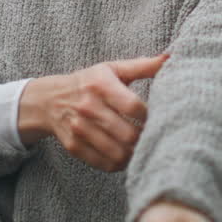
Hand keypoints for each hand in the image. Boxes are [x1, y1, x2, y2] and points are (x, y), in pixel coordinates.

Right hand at [18, 53, 167, 171]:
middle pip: (128, 134)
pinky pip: (104, 164)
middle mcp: (88, 107)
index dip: (150, 116)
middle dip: (145, 138)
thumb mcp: (112, 68)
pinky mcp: (74, 146)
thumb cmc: (89, 82)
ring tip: (143, 148)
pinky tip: (127, 155)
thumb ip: (143, 66)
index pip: (133, 106)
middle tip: (156, 137)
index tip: (159, 117)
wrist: (49, 100)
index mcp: (100, 84)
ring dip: (135, 154)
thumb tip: (172, 57)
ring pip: (118, 153)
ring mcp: (79, 129)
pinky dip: (120, 164)